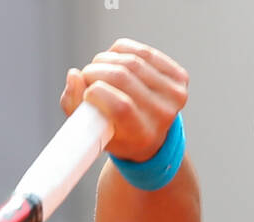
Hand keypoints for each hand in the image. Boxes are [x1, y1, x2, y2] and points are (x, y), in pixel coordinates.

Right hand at [59, 38, 188, 162]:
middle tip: (86, 76)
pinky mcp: (180, 78)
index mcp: (143, 136)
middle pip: (123, 77)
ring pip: (132, 60)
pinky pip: (143, 51)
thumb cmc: (115, 135)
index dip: (97, 92)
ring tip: (98, 69)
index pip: (121, 106)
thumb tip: (73, 75)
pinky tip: (114, 60)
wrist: (151, 139)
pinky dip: (122, 51)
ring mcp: (175, 96)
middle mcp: (164, 116)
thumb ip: (74, 106)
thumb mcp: (92, 131)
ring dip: (106, 59)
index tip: (87, 93)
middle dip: (96, 70)